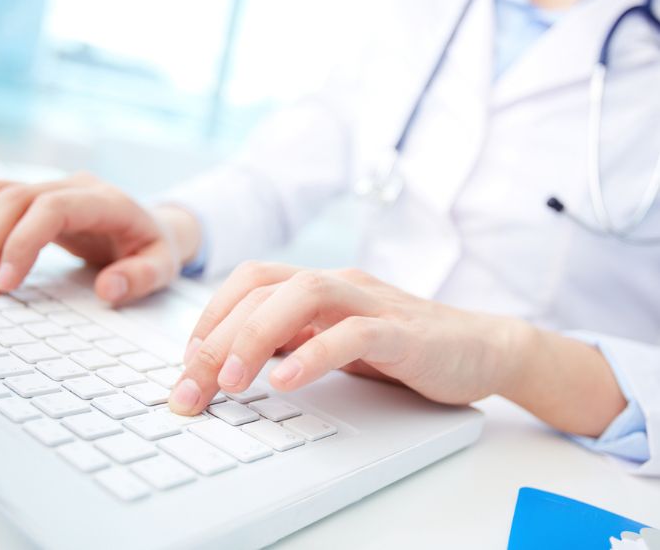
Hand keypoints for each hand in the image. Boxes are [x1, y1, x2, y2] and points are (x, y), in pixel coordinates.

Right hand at [0, 172, 201, 302]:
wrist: (154, 229)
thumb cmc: (156, 249)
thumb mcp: (163, 267)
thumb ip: (141, 278)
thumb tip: (107, 290)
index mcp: (110, 202)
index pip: (53, 207)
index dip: (22, 241)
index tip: (6, 281)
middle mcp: (79, 187)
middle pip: (17, 197)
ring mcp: (58, 187)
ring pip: (0, 192)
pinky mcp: (41, 198)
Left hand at [169, 262, 523, 413]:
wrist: (479, 347)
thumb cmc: (401, 346)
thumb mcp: (333, 341)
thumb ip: (290, 340)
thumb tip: (230, 359)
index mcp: (318, 286)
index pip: (250, 283)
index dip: (210, 317)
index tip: (187, 363)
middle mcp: (339, 285)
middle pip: (263, 289)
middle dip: (217, 337)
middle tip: (192, 385)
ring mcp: (371, 303)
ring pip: (303, 295)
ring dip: (256, 335)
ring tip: (232, 380)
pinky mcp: (402, 331)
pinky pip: (352, 334)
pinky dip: (314, 354)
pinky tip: (287, 381)